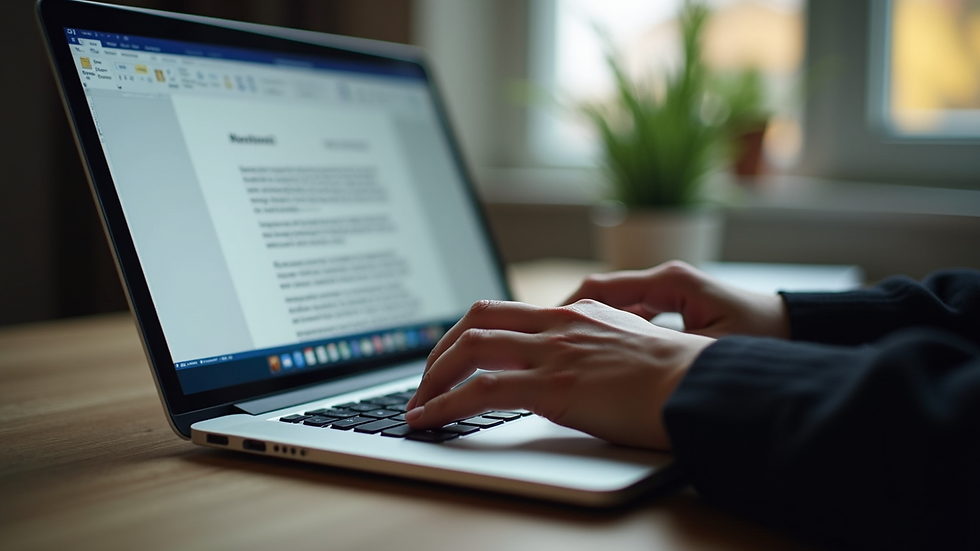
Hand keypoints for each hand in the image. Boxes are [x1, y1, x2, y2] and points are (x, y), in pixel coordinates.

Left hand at [405, 299, 714, 449]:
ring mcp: (555, 350)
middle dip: (440, 350)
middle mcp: (560, 323)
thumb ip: (594, 347)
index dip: (468, 334)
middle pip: (477, 319)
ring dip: (434, 376)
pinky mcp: (555, 384)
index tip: (451, 359)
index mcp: (577, 312)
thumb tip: (572, 367)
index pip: (505, 312)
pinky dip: (445, 403)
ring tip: (419, 403)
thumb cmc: (679, 376)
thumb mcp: (631, 346)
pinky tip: (429, 419)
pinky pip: (482, 389)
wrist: (704, 386)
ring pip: (471, 348)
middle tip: (426, 380)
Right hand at [565, 261, 790, 339]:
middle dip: (571, 318)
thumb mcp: (709, 350)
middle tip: (547, 345)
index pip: (601, 288)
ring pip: (614, 304)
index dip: (567, 309)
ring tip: (568, 353)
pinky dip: (613, 330)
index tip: (545, 330)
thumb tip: (621, 357)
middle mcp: (665, 279)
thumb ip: (663, 349)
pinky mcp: (674, 303)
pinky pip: (632, 314)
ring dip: (591, 325)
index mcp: (670, 282)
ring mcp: (669, 289)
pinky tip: (604, 355)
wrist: (795, 330)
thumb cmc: (760, 340)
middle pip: (601, 294)